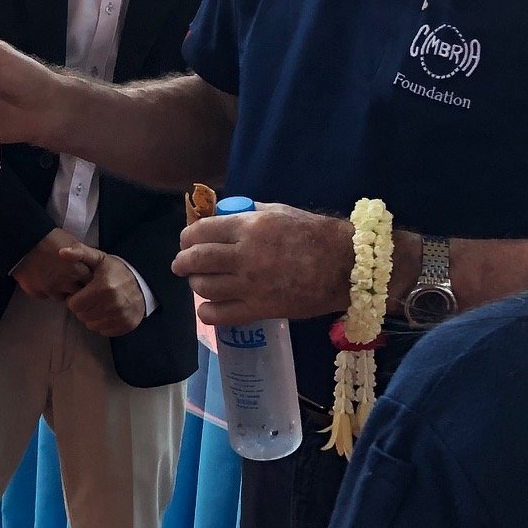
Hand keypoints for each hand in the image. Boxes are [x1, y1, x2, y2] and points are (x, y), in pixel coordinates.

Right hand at [12, 229, 92, 300]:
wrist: (22, 240)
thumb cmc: (48, 237)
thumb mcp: (71, 241)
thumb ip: (80, 256)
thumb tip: (86, 263)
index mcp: (77, 270)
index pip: (90, 281)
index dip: (86, 276)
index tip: (83, 273)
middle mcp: (66, 283)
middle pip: (77, 292)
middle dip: (76, 286)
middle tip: (69, 276)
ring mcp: (50, 290)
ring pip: (62, 297)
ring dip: (61, 290)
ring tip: (55, 277)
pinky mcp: (37, 293)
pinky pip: (45, 295)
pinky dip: (46, 289)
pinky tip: (42, 278)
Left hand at [60, 245, 147, 338]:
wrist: (144, 283)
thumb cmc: (116, 271)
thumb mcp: (99, 258)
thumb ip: (80, 253)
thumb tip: (62, 252)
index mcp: (103, 287)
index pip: (74, 305)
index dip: (75, 298)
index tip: (82, 292)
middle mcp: (112, 304)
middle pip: (82, 316)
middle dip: (83, 307)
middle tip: (91, 298)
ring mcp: (120, 317)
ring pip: (91, 325)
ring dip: (92, 316)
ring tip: (99, 304)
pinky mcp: (126, 325)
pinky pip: (104, 331)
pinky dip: (103, 323)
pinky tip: (108, 312)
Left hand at [172, 203, 352, 327]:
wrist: (345, 266)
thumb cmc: (314, 234)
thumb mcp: (279, 212)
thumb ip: (247, 214)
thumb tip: (222, 216)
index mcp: (249, 227)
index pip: (200, 232)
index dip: (186, 238)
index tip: (186, 242)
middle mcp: (245, 255)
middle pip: (196, 259)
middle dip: (182, 262)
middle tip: (182, 265)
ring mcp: (251, 284)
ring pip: (204, 287)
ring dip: (196, 285)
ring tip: (199, 283)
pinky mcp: (261, 308)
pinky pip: (221, 315)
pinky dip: (207, 313)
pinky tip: (208, 308)